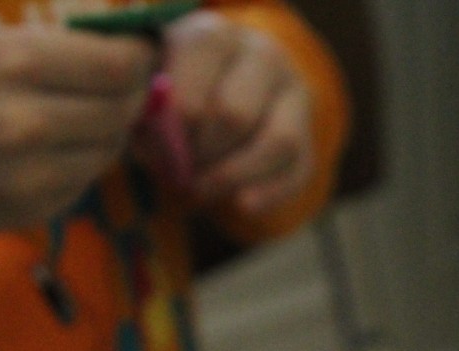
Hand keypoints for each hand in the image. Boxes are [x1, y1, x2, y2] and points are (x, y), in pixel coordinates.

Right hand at [0, 26, 152, 236]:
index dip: (140, 60)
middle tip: (114, 88)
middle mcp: (25, 120)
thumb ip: (60, 52)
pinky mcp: (33, 209)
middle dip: (128, 97)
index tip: (140, 55)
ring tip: (70, 118)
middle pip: (123, 108)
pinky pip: (84, 181)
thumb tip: (141, 54)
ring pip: (109, 149)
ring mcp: (31, 173)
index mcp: (12, 62)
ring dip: (104, 133)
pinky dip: (78, 164)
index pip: (121, 64)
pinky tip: (45, 153)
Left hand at [159, 11, 316, 215]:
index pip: (195, 94)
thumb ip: (149, 113)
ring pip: (280, 142)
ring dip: (235, 177)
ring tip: (203, 192)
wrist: (215, 86)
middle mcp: (263, 56)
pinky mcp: (309, 133)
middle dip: (204, 156)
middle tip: (179, 175)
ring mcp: (293, 94)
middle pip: (236, 115)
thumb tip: (161, 152)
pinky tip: (241, 206)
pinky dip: (269, 194)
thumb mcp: (151, 89)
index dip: (175, 137)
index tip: (157, 152)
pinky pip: (299, 169)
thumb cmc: (172, 89)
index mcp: (215, 37)